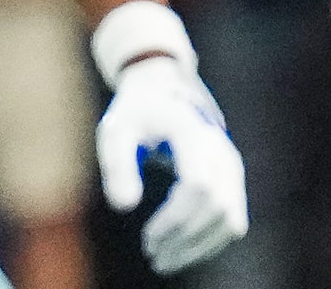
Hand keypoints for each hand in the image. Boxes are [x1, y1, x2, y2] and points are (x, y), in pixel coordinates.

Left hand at [100, 55, 247, 274]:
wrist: (165, 90)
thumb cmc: (136, 112)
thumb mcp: (115, 130)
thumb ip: (117, 165)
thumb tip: (123, 207)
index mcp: (194, 135)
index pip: (197, 187)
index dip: (176, 218)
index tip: (148, 238)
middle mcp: (222, 153)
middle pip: (216, 209)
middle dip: (185, 239)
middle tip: (154, 256)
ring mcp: (233, 168)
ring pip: (230, 221)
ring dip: (199, 246)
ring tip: (163, 259)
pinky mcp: (235, 181)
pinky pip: (231, 220)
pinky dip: (209, 240)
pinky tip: (180, 249)